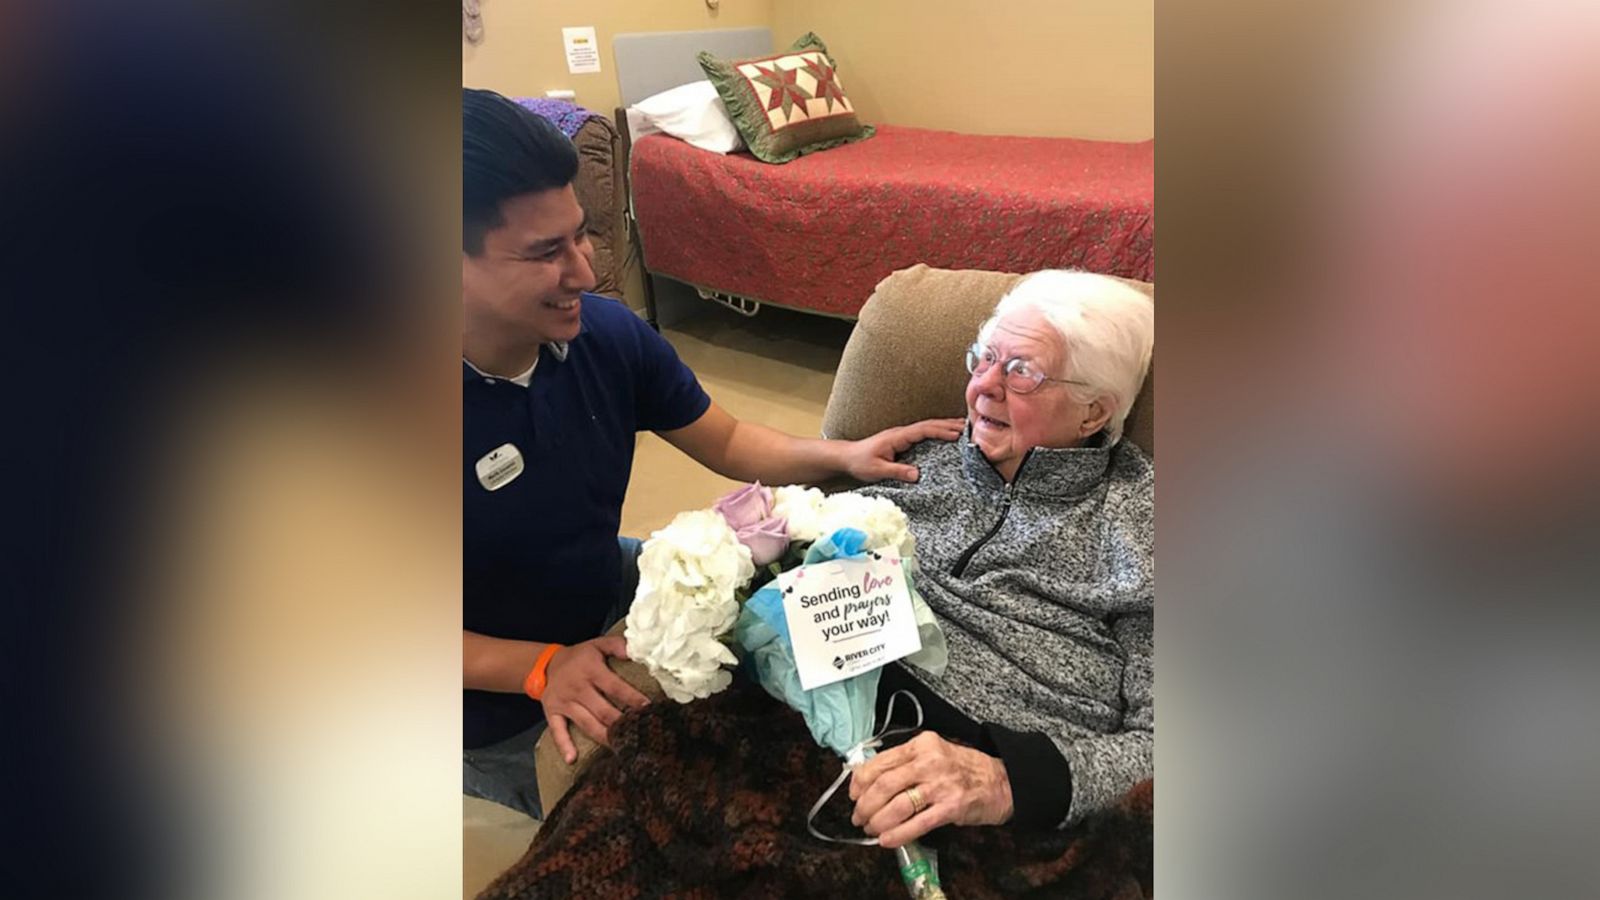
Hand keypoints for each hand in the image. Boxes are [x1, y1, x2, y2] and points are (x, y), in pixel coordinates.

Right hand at [541, 635, 650, 763]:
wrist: (546, 663)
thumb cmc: (581, 657)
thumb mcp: (598, 644)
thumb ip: (618, 645)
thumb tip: (636, 651)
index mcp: (590, 670)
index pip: (615, 687)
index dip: (632, 698)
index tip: (648, 709)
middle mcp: (577, 687)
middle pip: (602, 710)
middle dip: (621, 724)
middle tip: (638, 734)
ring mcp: (563, 702)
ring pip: (586, 723)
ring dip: (603, 737)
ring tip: (621, 749)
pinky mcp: (551, 712)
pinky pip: (557, 730)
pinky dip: (563, 745)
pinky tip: (571, 759)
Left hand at [842, 418, 964, 482]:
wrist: (846, 457)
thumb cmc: (860, 462)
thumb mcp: (877, 470)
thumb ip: (897, 471)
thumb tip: (917, 474)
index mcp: (897, 436)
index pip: (923, 430)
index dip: (941, 431)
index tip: (957, 434)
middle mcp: (901, 433)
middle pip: (929, 425)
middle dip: (949, 425)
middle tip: (969, 427)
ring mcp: (902, 436)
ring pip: (927, 427)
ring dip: (945, 426)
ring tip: (964, 428)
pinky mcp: (902, 441)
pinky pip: (923, 434)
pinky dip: (937, 432)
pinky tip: (946, 436)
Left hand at [848, 732, 1013, 848]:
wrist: (1001, 781)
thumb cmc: (964, 768)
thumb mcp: (934, 753)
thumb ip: (905, 762)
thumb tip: (870, 780)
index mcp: (921, 744)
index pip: (880, 762)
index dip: (860, 781)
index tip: (853, 794)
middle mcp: (929, 761)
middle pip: (884, 784)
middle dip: (865, 805)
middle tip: (859, 817)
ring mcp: (941, 784)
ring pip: (897, 805)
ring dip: (878, 821)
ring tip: (872, 829)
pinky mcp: (951, 807)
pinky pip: (917, 824)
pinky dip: (898, 834)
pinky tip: (887, 840)